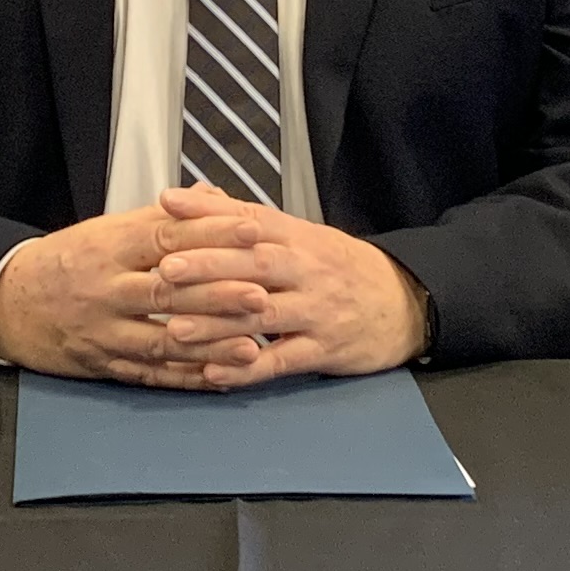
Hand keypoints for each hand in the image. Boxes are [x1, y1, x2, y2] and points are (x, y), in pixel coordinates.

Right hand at [0, 205, 266, 387]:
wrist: (8, 301)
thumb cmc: (66, 263)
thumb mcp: (106, 229)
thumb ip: (161, 218)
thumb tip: (210, 197)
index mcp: (109, 247)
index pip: (166, 236)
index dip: (211, 233)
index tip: (250, 230)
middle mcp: (106, 289)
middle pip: (167, 292)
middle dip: (217, 295)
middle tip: (259, 294)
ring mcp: (103, 331)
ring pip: (161, 340)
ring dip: (209, 346)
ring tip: (249, 348)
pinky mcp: (102, 364)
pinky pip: (148, 375)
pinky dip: (185, 379)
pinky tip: (217, 379)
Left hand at [141, 184, 427, 385]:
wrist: (404, 302)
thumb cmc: (339, 269)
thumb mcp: (301, 236)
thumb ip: (247, 220)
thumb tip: (195, 196)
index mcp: (298, 237)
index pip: (250, 219)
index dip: (209, 213)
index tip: (168, 207)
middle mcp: (307, 270)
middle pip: (255, 264)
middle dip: (208, 266)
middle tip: (165, 271)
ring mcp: (317, 311)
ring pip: (264, 315)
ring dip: (218, 324)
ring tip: (175, 328)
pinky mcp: (324, 350)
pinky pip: (283, 360)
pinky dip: (247, 369)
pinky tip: (215, 374)